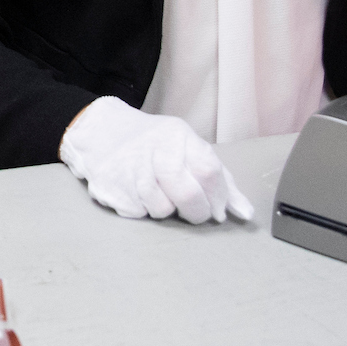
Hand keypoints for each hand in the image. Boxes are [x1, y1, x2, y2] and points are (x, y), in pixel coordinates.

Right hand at [59, 97, 253, 223]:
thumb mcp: (188, 147)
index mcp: (177, 136)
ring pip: (163, 210)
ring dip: (166, 209)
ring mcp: (130, 169)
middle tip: (194, 211)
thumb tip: (245, 213)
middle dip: (196, 212)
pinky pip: (139, 213)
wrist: (100, 131)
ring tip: (159, 192)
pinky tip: (138, 192)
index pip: (209, 171)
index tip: (217, 208)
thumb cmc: (153, 144)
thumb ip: (220, 180)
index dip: (217, 197)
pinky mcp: (111, 188)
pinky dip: (143, 209)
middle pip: (188, 195)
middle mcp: (154, 150)